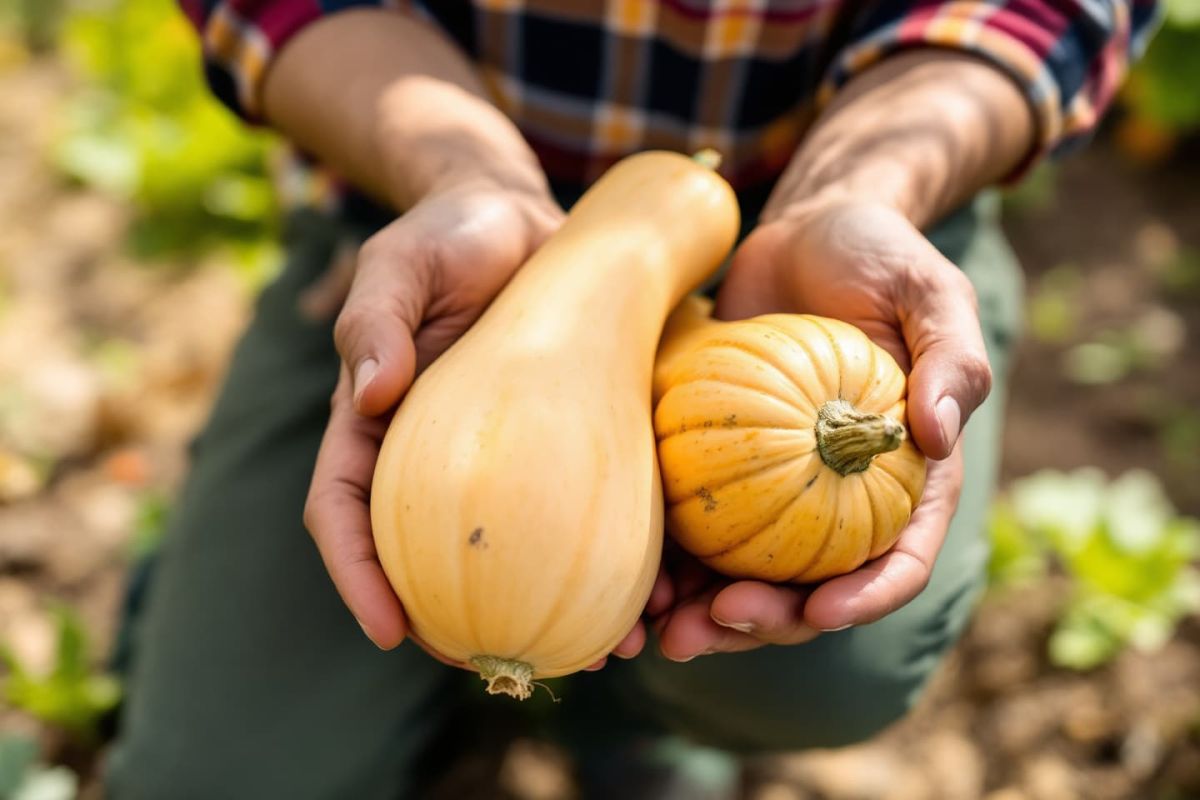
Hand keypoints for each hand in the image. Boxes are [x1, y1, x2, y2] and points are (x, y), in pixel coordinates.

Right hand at [301, 180, 578, 654]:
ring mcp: (500, 462)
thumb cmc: (450, 237)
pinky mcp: (563, 448)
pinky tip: (655, 592)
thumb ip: (376, 320)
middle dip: (456, 625)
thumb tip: (369, 392)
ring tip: (602, 652)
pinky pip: (583, 515)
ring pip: (516, 556)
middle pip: (429, 559)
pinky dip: (612, 562)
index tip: (388, 630)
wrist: (525, 222)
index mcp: (373, 425)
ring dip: (553, 614)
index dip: (358, 575)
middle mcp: (432, 459)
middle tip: (493, 666)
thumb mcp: (402, 263)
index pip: (345, 510)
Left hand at [653, 198, 990, 660]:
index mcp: (906, 477)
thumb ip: (952, 358)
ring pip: (747, 575)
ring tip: (662, 627)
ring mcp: (779, 487)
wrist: (802, 232)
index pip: (898, 557)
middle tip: (717, 623)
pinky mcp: (724, 466)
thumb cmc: (877, 255)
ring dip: (708, 613)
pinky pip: (698, 526)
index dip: (866, 596)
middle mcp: (842, 496)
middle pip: (813, 586)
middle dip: (768, 622)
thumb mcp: (930, 291)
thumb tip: (939, 434)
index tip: (822, 611)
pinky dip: (670, 561)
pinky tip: (634, 578)